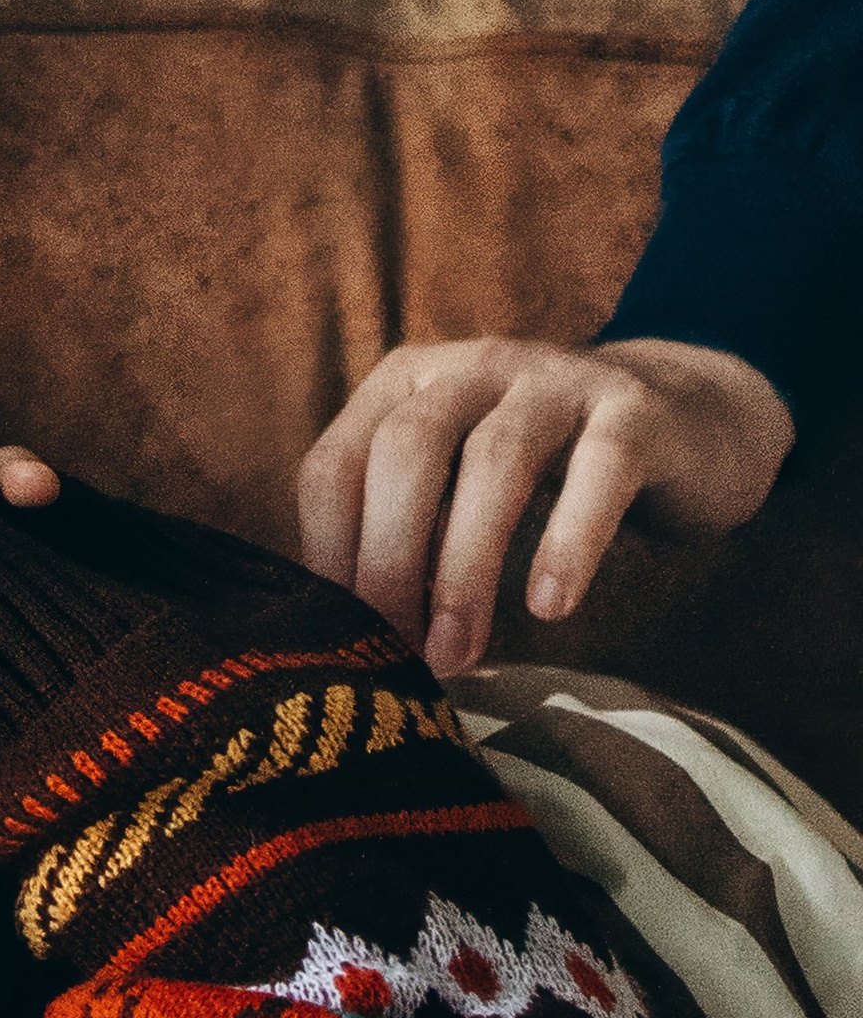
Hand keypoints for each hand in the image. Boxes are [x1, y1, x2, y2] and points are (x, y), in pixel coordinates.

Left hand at [298, 335, 792, 674]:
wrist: (688, 422)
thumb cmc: (548, 474)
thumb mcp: (460, 485)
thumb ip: (407, 534)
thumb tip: (352, 636)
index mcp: (407, 384)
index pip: (336, 462)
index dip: (329, 553)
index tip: (340, 634)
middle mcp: (473, 366)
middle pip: (405, 452)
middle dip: (388, 559)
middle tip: (394, 650)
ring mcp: (557, 379)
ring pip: (495, 460)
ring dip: (465, 566)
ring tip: (456, 650)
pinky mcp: (637, 411)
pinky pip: (599, 470)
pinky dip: (569, 540)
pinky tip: (549, 606)